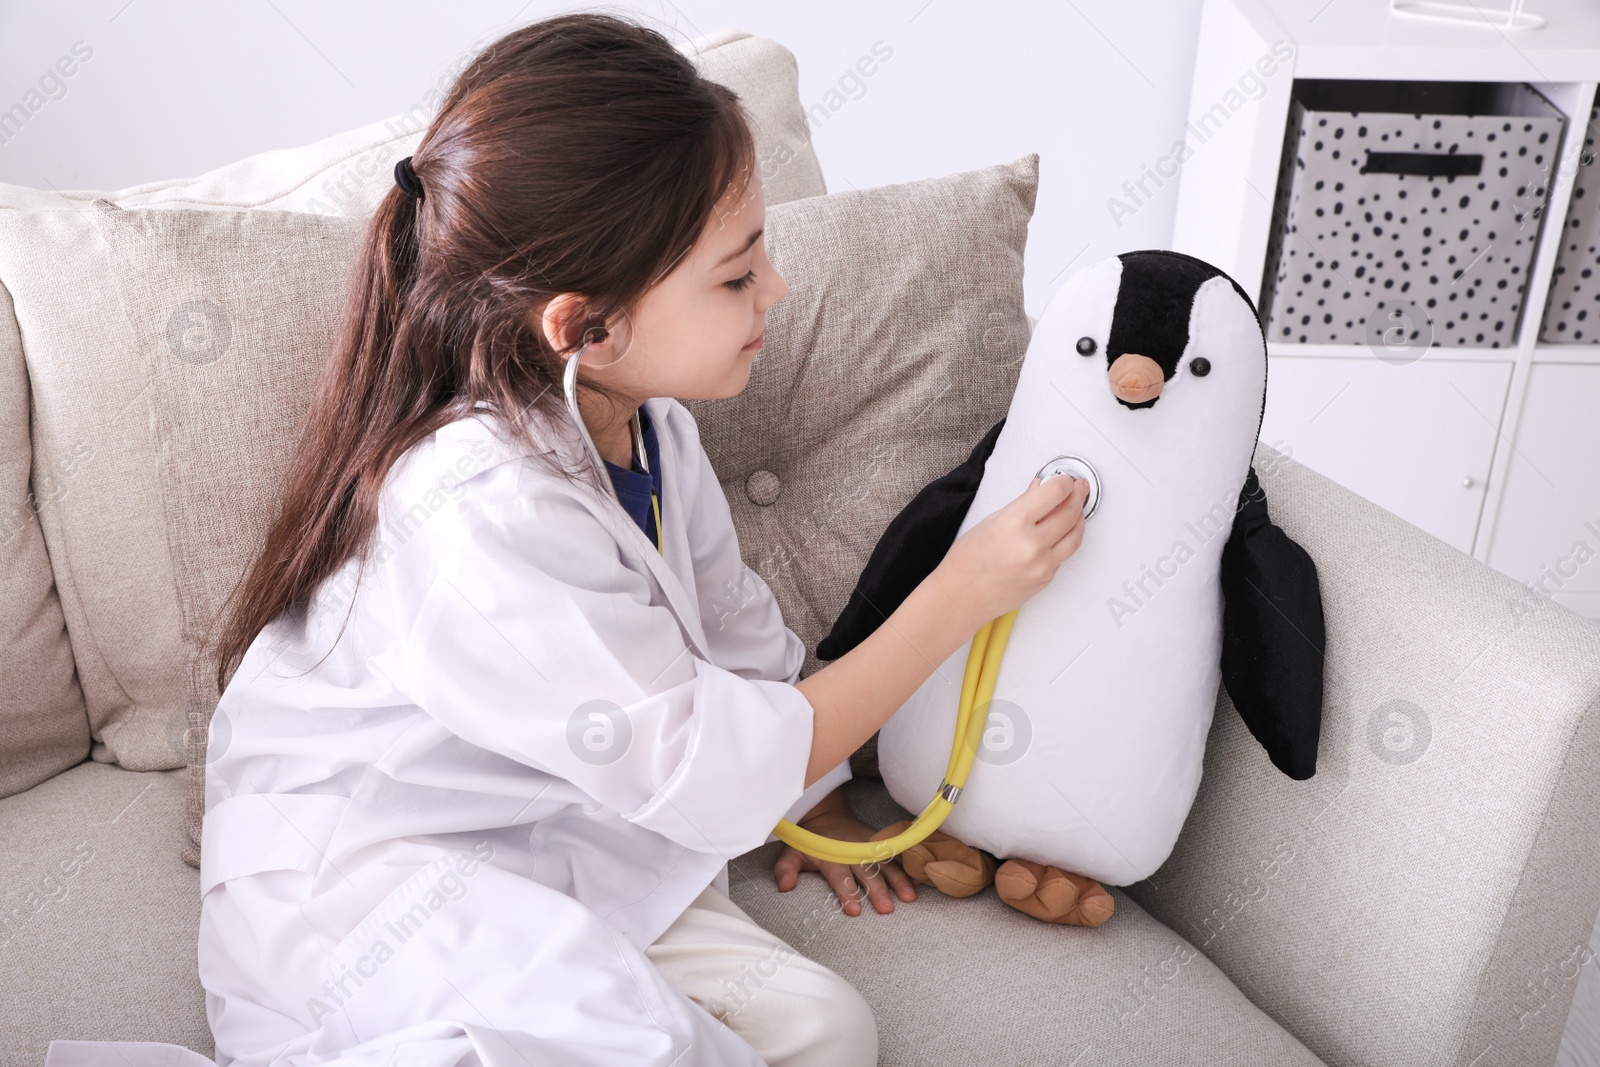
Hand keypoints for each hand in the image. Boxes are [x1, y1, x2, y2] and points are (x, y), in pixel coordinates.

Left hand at [773, 788, 917, 915]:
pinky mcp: (878, 844)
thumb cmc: (809, 840)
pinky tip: (919, 879)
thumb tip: (785, 887)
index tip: (855, 910)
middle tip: (886, 909)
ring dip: (898, 880)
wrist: (825, 813)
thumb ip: (786, 869)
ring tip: (909, 897)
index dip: (846, 893)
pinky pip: (895, 855)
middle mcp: (852, 853)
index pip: (839, 877)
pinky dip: (907, 866)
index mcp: (831, 857)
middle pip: (866, 873)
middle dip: (877, 890)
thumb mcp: (792, 852)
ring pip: (885, 864)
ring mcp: (868, 847)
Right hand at [934, 474, 1087, 624]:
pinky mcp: (1046, 579)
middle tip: (1078, 489)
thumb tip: (1040, 489)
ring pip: (1075, 536)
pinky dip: (1066, 539)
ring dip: (1079, 518)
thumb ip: (1021, 504)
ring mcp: (1042, 565)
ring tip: (1076, 509)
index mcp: (1015, 523)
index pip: (1054, 493)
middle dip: (1077, 496)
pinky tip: (1060, 531)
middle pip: (1070, 513)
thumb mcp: (991, 521)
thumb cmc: (967, 561)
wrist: (962, 597)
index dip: (1064, 482)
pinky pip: (1064, 554)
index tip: (1065, 479)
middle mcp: (1032, 545)